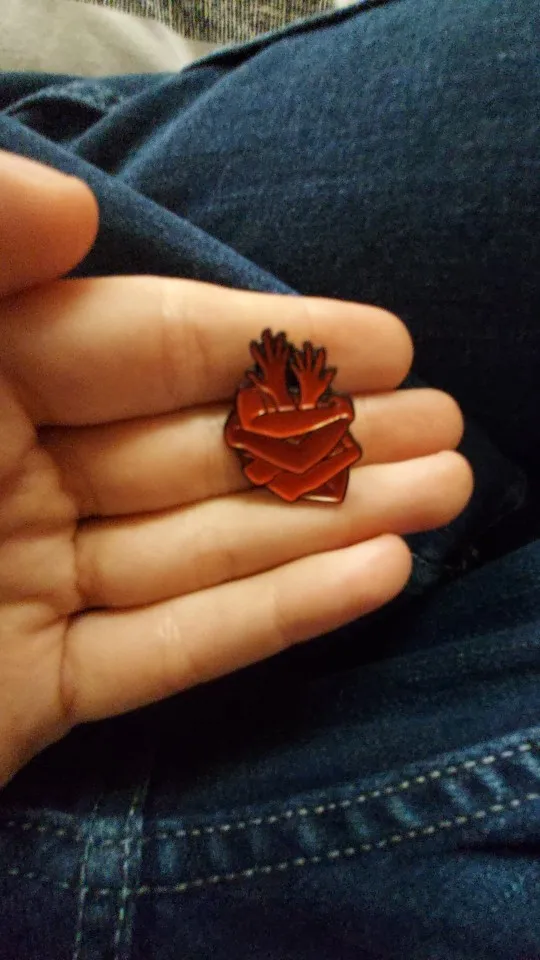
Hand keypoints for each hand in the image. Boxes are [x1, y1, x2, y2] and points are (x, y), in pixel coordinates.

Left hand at [0, 152, 472, 785]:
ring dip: (329, 525)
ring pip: (201, 550)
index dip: (268, 337)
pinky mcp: (31, 695)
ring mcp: (24, 588)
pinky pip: (166, 654)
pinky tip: (376, 575)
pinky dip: (271, 620)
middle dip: (328, 437)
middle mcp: (7, 473)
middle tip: (446, 423)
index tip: (385, 338)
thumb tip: (77, 201)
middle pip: (196, 448)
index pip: (144, 341)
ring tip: (445, 493)